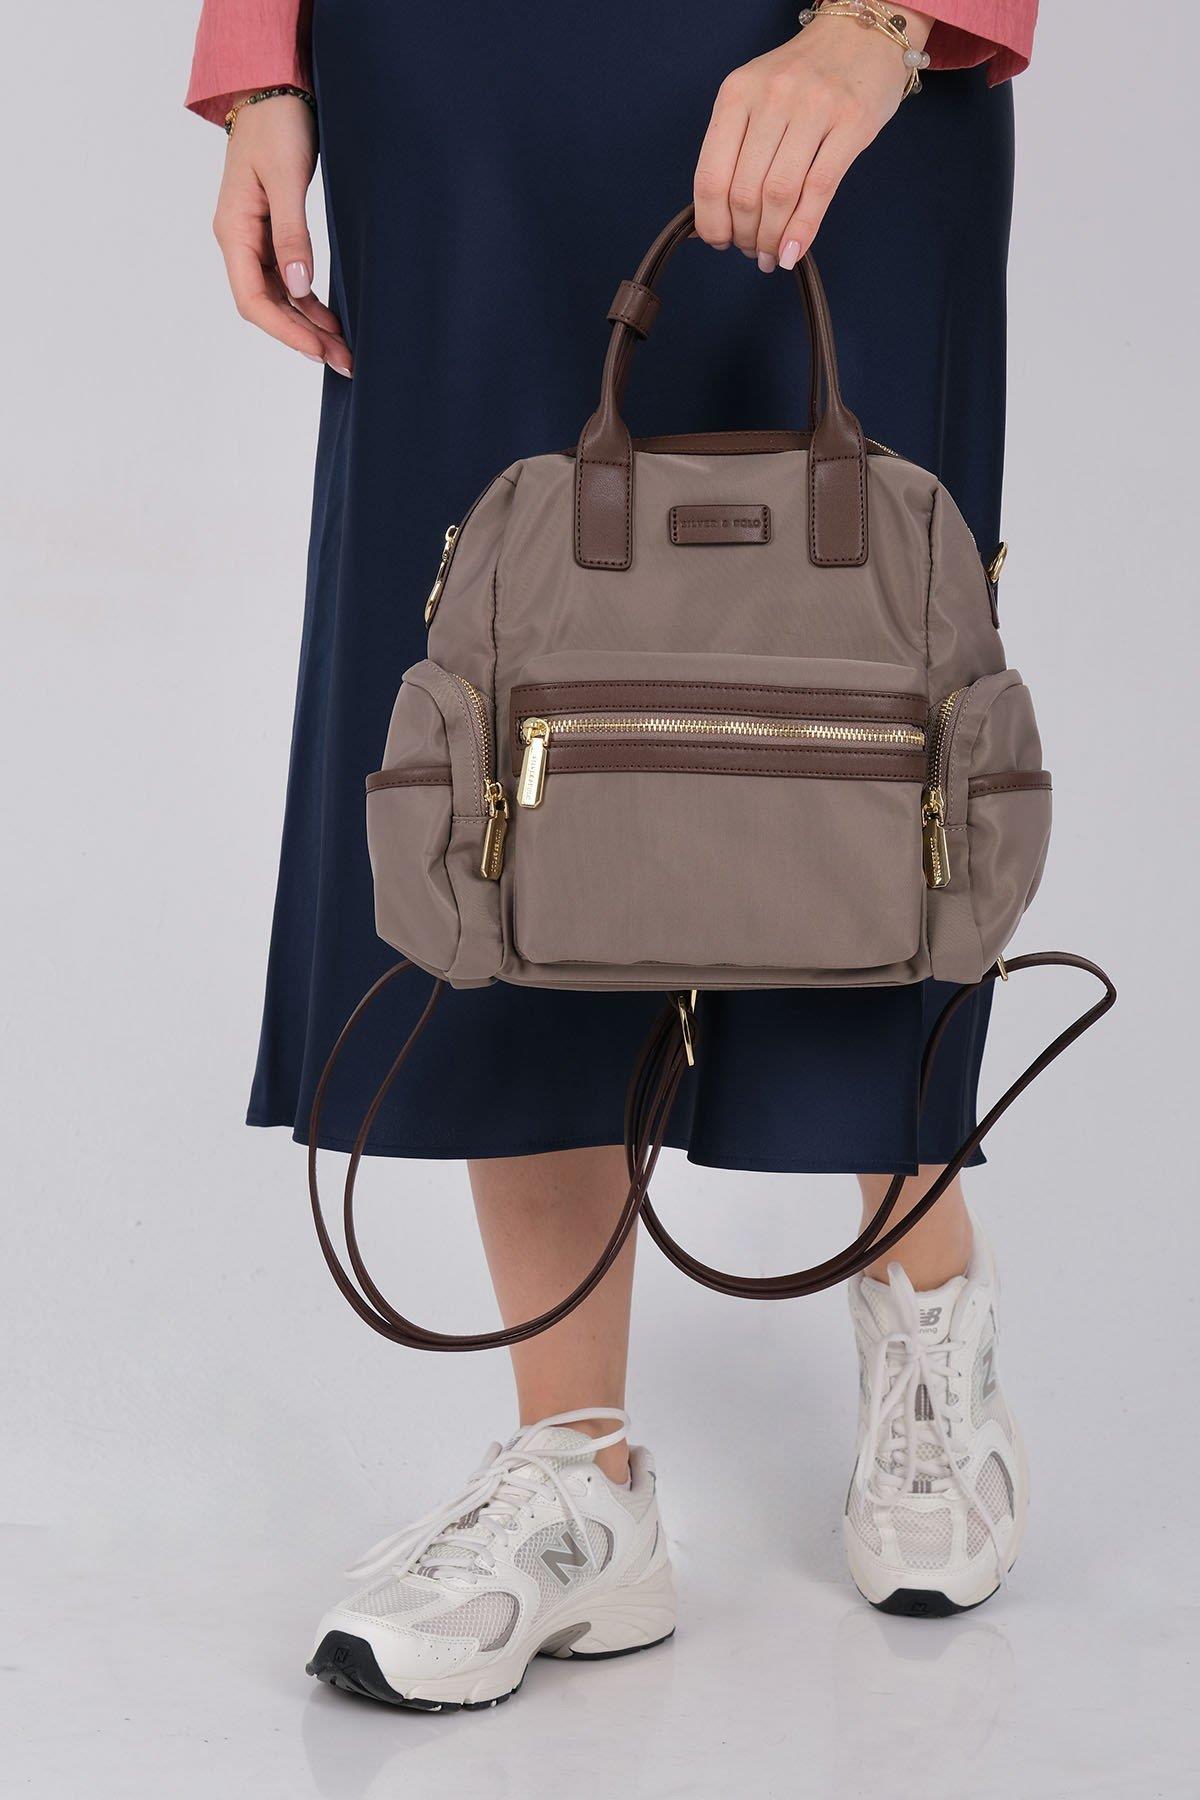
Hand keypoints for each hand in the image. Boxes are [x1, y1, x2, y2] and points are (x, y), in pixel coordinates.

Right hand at [212, 94, 351, 375]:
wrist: (273, 86)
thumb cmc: (276, 124)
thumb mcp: (285, 178)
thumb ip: (292, 234)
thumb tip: (300, 287)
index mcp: (233, 230)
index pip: (254, 300)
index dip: (286, 331)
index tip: (319, 351)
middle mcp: (239, 240)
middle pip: (268, 306)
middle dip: (303, 337)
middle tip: (345, 361)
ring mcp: (254, 238)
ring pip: (280, 297)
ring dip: (309, 325)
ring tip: (343, 349)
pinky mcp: (271, 232)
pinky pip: (288, 280)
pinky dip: (309, 303)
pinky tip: (331, 320)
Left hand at [694, 10, 932, 270]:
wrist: (861, 32)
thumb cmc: (805, 76)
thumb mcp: (757, 97)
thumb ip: (735, 146)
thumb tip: (715, 216)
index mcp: (737, 93)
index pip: (711, 175)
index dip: (711, 222)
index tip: (718, 241)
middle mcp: (771, 97)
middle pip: (744, 192)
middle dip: (744, 235)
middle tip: (751, 250)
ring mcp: (814, 107)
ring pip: (779, 194)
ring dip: (771, 238)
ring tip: (771, 253)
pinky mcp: (851, 123)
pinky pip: (819, 189)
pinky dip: (802, 230)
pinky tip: (793, 251)